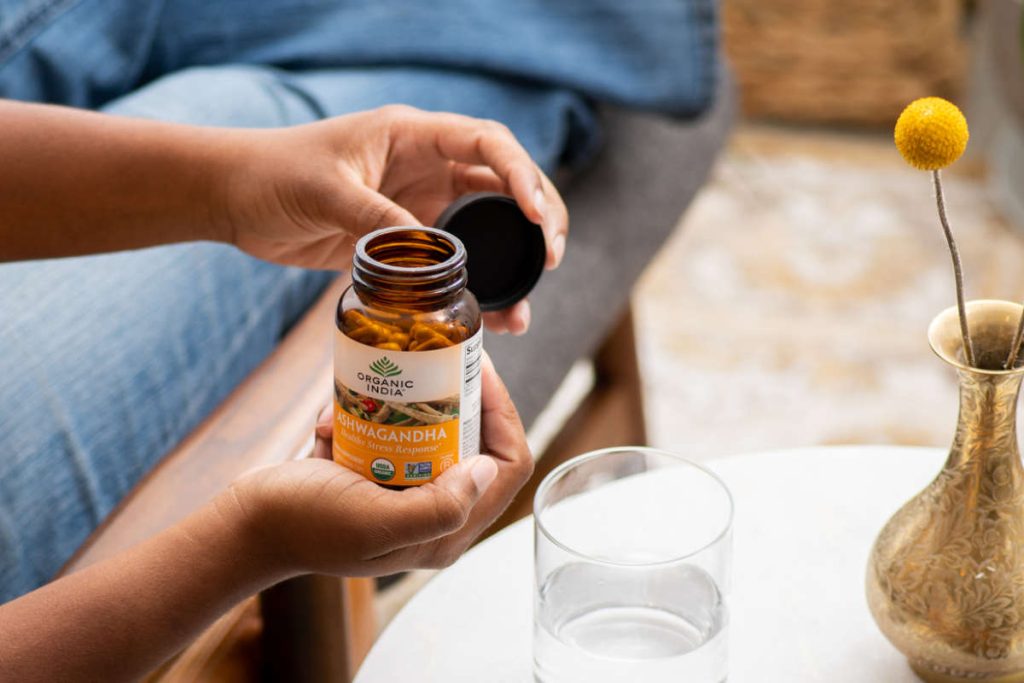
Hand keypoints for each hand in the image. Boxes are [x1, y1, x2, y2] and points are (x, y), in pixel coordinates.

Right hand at [220, 354, 532, 575]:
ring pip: (436, 431)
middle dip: (459, 397)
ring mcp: (407, 494)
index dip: (504, 416)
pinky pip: (393, 432)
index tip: (477, 372)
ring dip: (409, 402)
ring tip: (378, 382)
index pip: (508, 469)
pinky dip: (368, 414)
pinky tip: (335, 418)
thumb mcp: (375, 521)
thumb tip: (488, 468)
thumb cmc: (304, 523)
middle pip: (477, 443)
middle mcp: (435, 515)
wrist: (246, 525)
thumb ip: (440, 507)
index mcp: (445, 532)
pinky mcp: (378, 476)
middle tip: (438, 356)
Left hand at [221, 105, 568, 334]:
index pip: (487, 144)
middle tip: (551, 260)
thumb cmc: (274, 174)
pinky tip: (489, 319)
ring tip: (524, 306)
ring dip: (510, 263)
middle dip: (537, 220)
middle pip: (504, 186)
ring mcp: (420, 205)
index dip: (523, 176)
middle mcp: (427, 167)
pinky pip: (454, 263)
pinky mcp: (406, 242)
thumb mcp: (326, 190)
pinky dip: (474, 290)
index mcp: (413, 136)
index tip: (538, 217)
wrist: (235, 198)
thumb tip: (431, 256)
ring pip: (486, 231)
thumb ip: (376, 218)